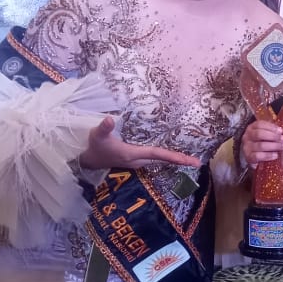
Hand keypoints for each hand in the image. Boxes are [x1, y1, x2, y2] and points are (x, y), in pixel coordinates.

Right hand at [79, 116, 200, 170]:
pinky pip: (154, 159)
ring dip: (173, 160)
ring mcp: (136, 162)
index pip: (157, 154)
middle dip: (179, 160)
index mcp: (132, 154)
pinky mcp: (134, 160)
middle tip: (197, 163)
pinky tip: (172, 156)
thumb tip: (110, 119)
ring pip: (159, 160)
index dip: (173, 156)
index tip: (188, 161)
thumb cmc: (93, 147)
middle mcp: (137, 160)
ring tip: (189, 160)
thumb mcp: (97, 135)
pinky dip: (165, 157)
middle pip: (162, 160)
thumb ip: (103, 128)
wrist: (85, 160)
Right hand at [242, 119, 282, 167]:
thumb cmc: (263, 143)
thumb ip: (276, 131)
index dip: (271, 127)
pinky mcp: (249, 157)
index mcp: (252, 128)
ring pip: (260, 145)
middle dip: (273, 136)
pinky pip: (258, 156)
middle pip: (259, 134)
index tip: (280, 131)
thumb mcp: (268, 134)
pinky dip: (268, 155)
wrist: (255, 157)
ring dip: (273, 146)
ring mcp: (247, 147)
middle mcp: (247, 136)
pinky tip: (276, 155)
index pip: (260, 124)